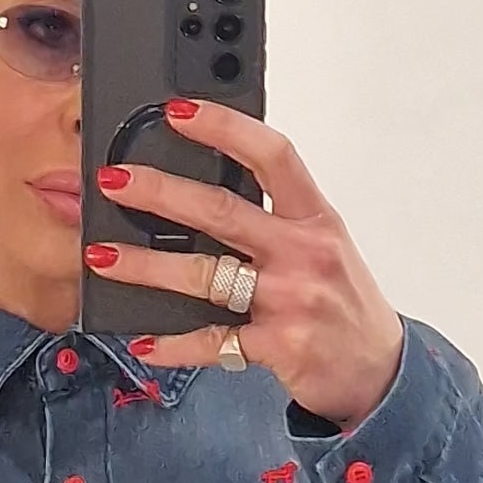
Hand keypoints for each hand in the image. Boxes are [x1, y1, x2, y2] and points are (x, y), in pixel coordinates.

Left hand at [86, 104, 403, 431]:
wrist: (378, 372)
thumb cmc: (343, 304)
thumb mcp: (323, 248)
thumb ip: (278, 218)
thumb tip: (206, 190)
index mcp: (316, 217)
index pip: (272, 154)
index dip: (224, 126)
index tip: (179, 111)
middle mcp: (305, 252)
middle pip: (222, 210)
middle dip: (160, 192)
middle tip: (115, 180)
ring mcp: (291, 299)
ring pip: (205, 274)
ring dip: (146, 266)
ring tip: (103, 256)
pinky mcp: (278, 346)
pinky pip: (213, 341)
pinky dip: (174, 345)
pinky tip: (145, 340)